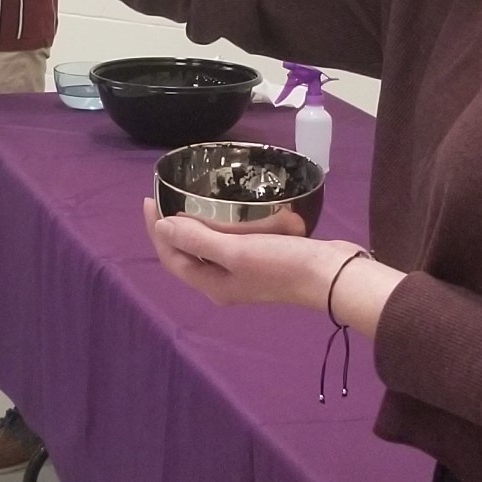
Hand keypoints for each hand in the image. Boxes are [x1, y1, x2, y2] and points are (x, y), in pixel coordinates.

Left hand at [140, 198, 349, 311]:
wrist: (331, 276)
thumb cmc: (280, 264)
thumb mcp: (234, 251)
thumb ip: (197, 239)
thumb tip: (162, 228)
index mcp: (212, 284)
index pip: (172, 258)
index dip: (157, 232)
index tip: (151, 200)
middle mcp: (224, 282)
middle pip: (189, 254)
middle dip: (175, 228)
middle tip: (168, 197)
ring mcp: (245, 273)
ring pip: (211, 248)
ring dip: (199, 226)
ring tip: (193, 201)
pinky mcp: (263, 261)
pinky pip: (232, 243)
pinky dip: (224, 227)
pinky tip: (230, 212)